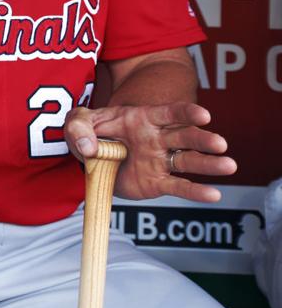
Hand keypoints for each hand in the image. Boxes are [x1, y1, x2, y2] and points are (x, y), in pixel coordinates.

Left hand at [64, 102, 235, 201]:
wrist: (90, 155)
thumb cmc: (90, 131)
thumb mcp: (77, 121)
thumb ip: (78, 128)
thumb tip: (89, 148)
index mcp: (143, 118)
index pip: (169, 113)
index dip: (186, 112)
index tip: (204, 115)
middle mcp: (157, 138)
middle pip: (185, 137)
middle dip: (203, 139)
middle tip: (220, 144)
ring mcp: (159, 160)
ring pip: (188, 161)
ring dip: (209, 164)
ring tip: (229, 165)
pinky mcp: (156, 182)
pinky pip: (178, 186)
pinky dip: (195, 191)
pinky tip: (214, 194)